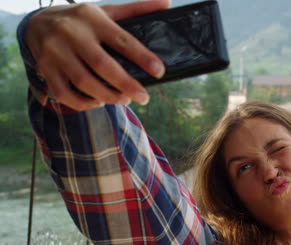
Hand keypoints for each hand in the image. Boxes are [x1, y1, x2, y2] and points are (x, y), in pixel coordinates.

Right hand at [26, 0, 169, 110]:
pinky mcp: (45, 68)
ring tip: (124, 99)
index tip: (159, 71)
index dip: (142, 57)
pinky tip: (99, 101)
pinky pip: (64, 93)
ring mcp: (55, 52)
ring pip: (84, 81)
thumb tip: (167, 5)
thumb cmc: (81, 20)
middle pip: (102, 65)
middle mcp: (72, 34)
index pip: (122, 40)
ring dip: (108, 96)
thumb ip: (136, 10)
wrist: (36, 23)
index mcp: (92, 18)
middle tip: (144, 97)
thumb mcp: (106, 12)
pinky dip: (84, 103)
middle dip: (126, 84)